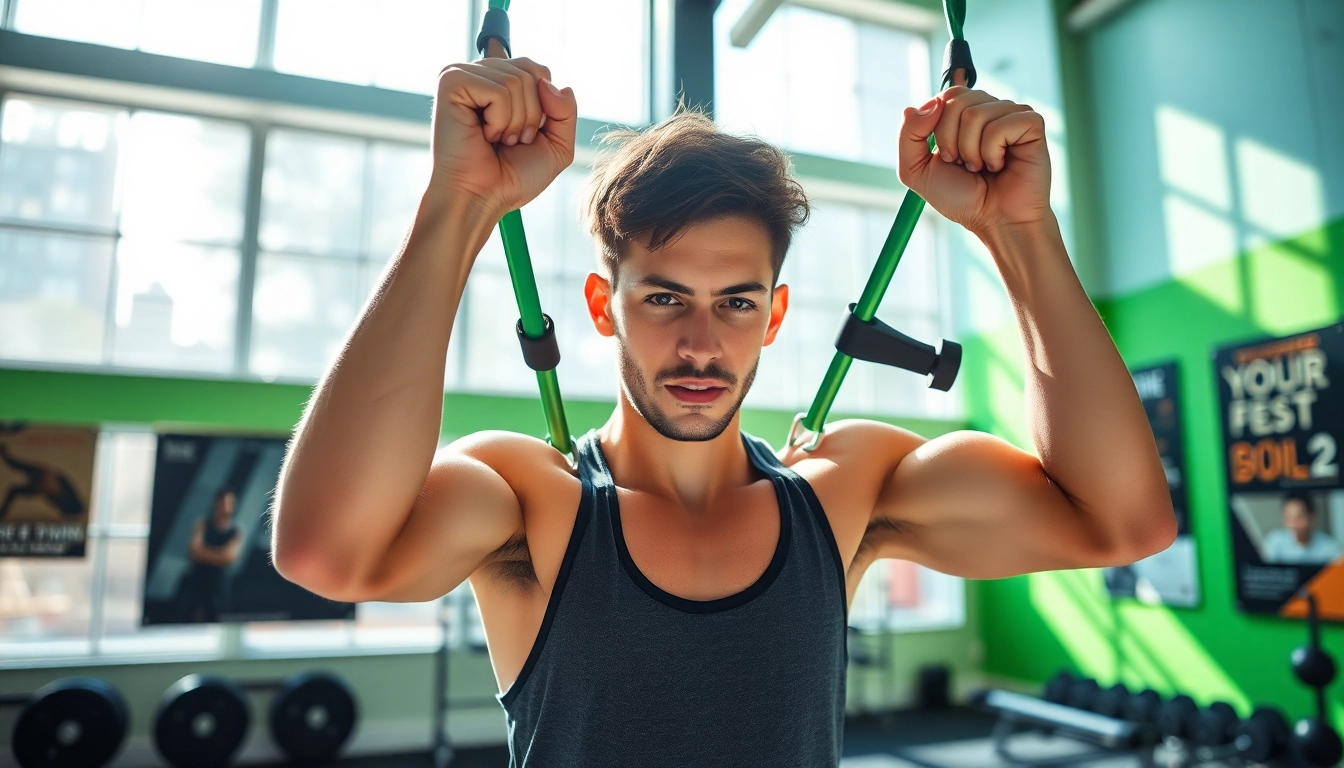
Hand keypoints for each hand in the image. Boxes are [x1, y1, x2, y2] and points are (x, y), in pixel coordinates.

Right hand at [427, 57, 577, 221]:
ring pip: (516, 81)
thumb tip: (553, 83)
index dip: (544, 106)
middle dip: (531, 115)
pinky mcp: (450, 82)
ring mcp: (462, 74)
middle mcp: (480, 73)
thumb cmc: (512, 177)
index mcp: (499, 81)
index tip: (523, 134)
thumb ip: (565, 111)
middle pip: (531, 72)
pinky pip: (498, 91)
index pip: (538, 69)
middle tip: (510, 141)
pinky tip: (483, 135)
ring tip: (497, 140)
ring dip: (515, 121)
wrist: (482, 199)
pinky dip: (500, 121)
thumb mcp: (556, 145)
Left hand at [897, 86, 1051, 237]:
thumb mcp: (917, 170)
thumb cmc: (962, 198)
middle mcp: (989, 108)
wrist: (995, 221)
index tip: (946, 156)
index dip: (936, 125)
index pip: (945, 94)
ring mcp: (1011, 114)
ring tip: (982, 167)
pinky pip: (999, 126)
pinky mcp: (1031, 124)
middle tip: (964, 164)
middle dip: (950, 140)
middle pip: (956, 100)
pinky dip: (991, 153)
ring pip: (975, 114)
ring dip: (971, 151)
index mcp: (965, 114)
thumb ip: (909, 134)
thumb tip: (929, 103)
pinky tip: (1000, 165)